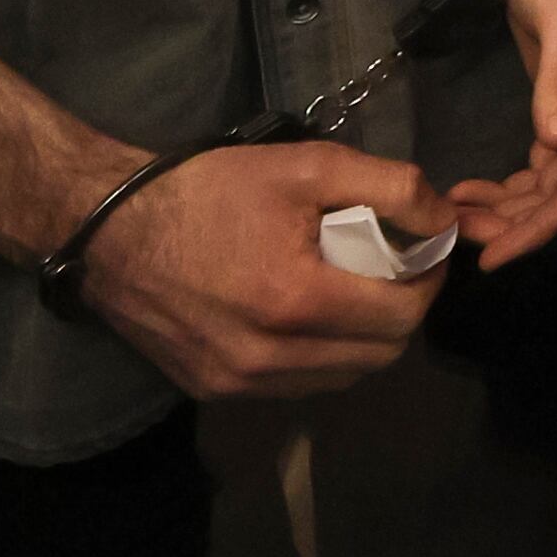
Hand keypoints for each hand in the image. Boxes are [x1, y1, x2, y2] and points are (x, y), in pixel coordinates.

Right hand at [76, 141, 447, 396]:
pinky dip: (320, 357)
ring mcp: (238, 382)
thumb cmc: (210, 190)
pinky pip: (296, 387)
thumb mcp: (307, 165)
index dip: (427, 282)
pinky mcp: (213, 391)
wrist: (110, 229)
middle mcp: (268, 357)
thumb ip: (390, 187)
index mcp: (295, 301)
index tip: (423, 252)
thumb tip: (446, 218)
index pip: (402, 316)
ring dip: (363, 339)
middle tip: (393, 270)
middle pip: (380, 355)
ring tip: (352, 291)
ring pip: (342, 378)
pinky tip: (309, 316)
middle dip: (400, 312)